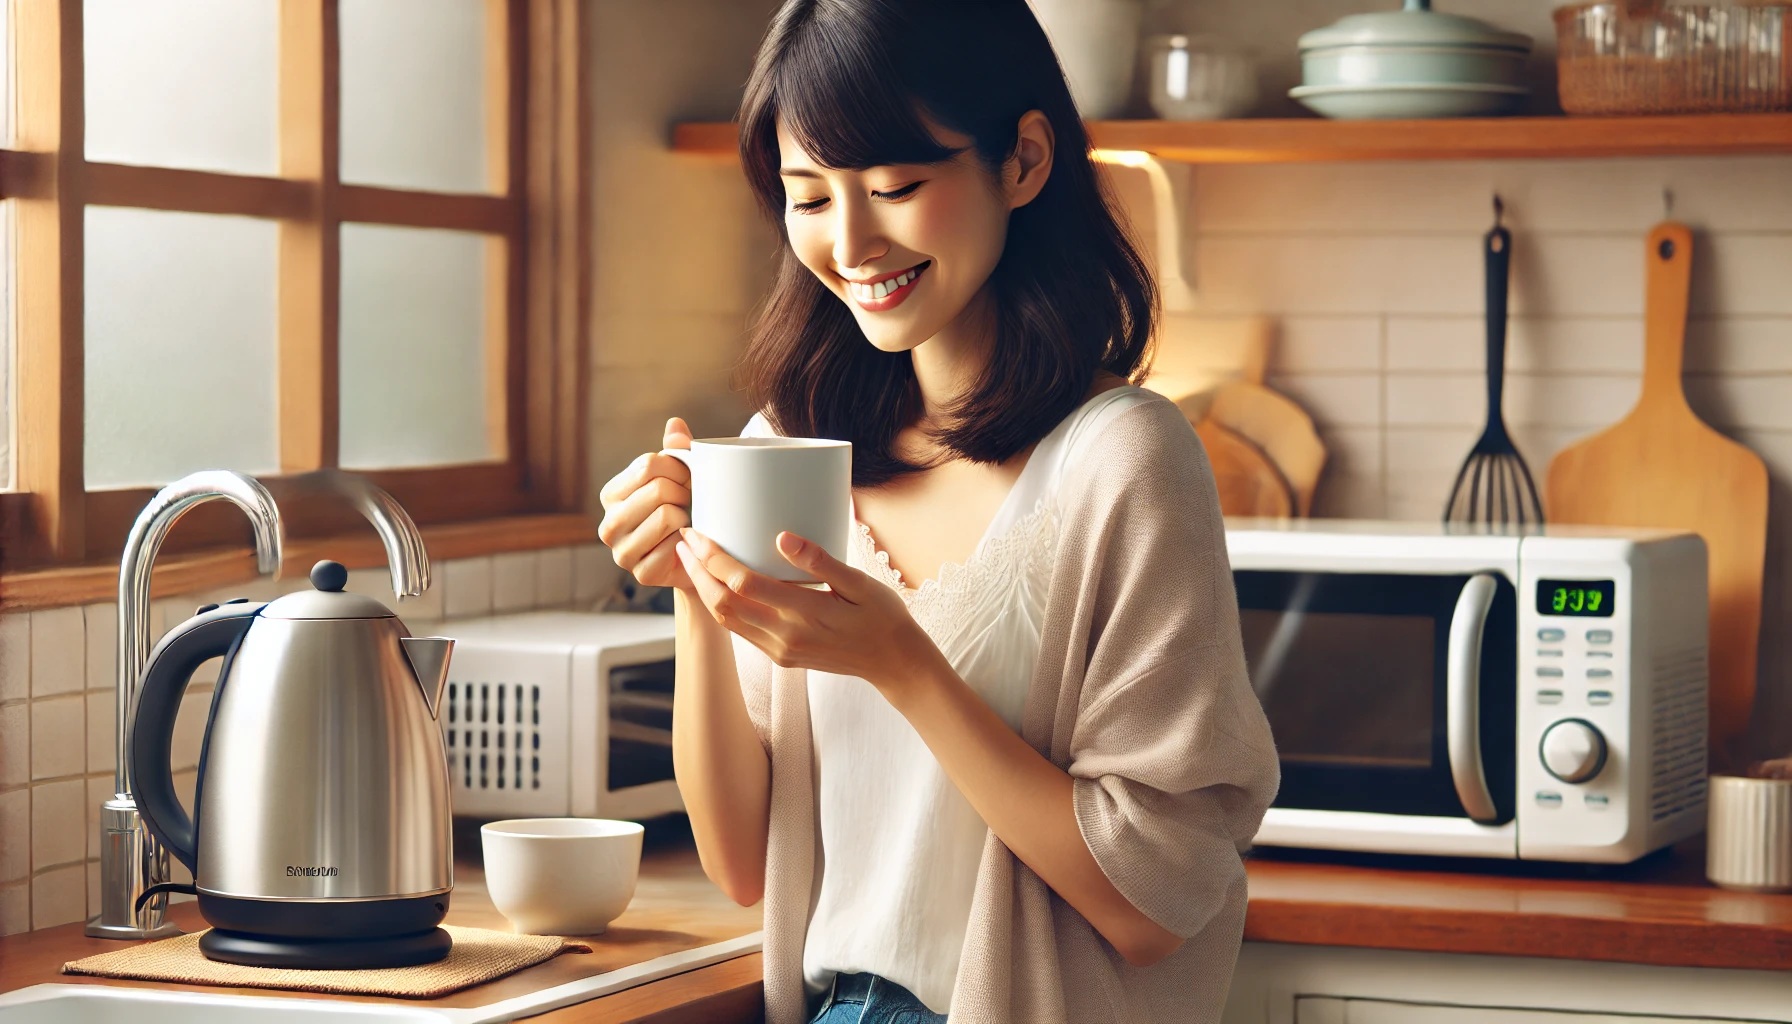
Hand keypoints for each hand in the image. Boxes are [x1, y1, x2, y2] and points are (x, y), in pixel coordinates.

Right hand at [597, 417, 695, 591]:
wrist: (698, 557)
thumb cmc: (686, 510)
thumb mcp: (681, 477)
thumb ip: (677, 450)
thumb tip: (675, 424)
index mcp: (612, 494)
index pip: (648, 464)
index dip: (679, 468)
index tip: (689, 478)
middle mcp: (608, 523)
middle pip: (658, 489)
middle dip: (685, 492)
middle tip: (692, 503)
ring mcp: (621, 552)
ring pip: (666, 516)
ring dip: (687, 517)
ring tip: (688, 522)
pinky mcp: (641, 574)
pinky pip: (673, 545)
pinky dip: (688, 542)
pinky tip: (686, 545)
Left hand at [674, 527, 934, 690]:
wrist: (894, 662)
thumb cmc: (882, 616)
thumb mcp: (860, 583)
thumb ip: (820, 561)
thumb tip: (782, 537)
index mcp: (805, 615)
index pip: (744, 584)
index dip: (714, 558)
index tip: (698, 533)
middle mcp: (786, 637)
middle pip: (723, 603)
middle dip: (697, 571)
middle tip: (683, 540)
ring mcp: (781, 650)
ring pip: (726, 620)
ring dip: (704, 589)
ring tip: (691, 559)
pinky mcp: (781, 657)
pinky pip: (740, 631)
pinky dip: (721, 606)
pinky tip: (716, 585)